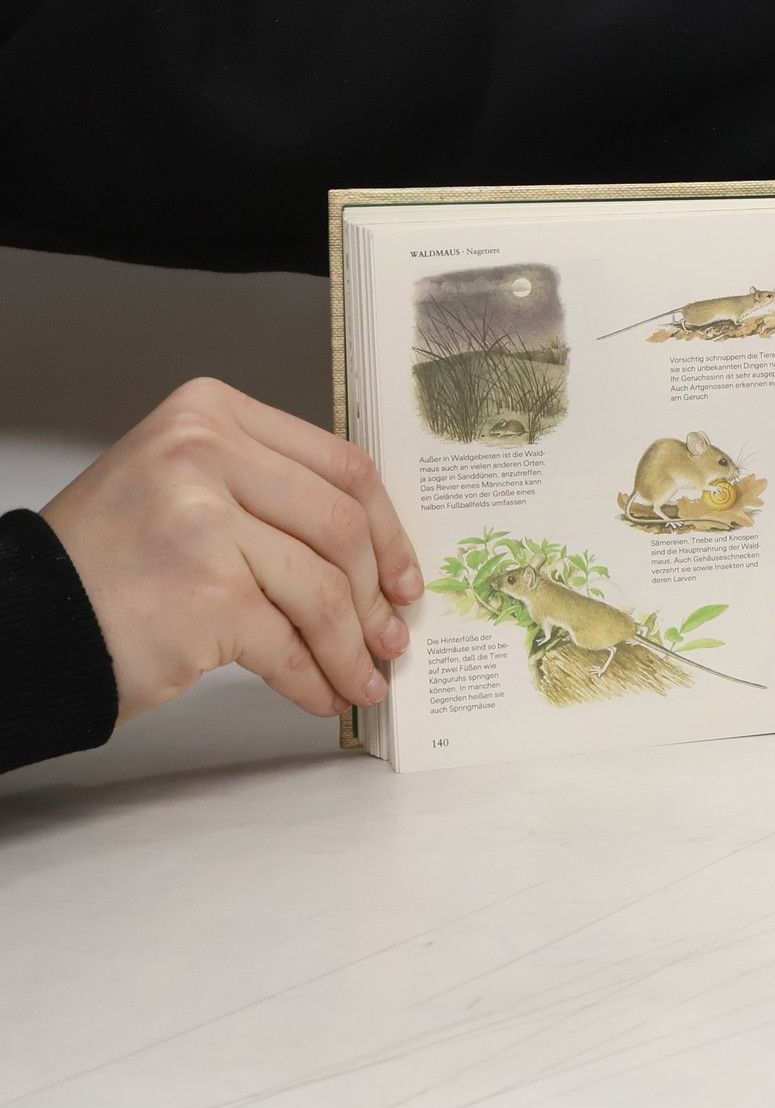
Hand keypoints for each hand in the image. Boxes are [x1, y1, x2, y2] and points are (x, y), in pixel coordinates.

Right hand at [41, 378, 420, 722]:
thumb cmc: (112, 559)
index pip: (341, 464)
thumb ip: (272, 491)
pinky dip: (314, 677)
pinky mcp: (205, 596)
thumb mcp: (188, 485)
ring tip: (364, 675)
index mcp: (211, 412)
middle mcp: (206, 452)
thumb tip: (377, 552)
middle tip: (391, 634)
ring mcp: (204, 522)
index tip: (404, 574)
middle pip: (341, 526)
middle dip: (377, 593)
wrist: (24, 621)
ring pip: (324, 590)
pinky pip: (288, 644)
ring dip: (352, 646)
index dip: (387, 528)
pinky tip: (322, 695)